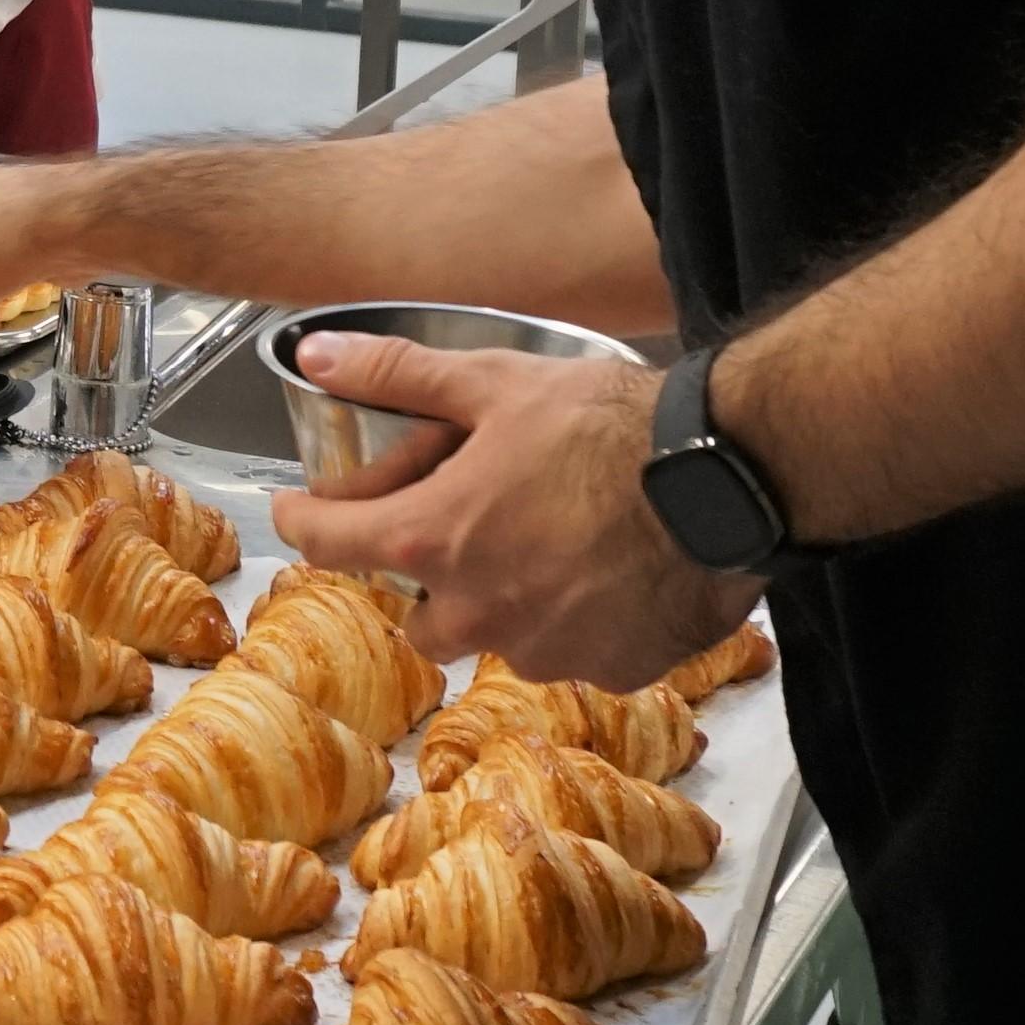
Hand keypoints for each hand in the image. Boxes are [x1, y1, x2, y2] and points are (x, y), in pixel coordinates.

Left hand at [267, 332, 757, 687]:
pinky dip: (575, 619)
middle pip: (416, 615)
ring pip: (497, 637)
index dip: (305, 519)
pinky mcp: (608, 669)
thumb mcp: (494, 383)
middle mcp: (477, 610)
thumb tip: (318, 354)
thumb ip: (398, 374)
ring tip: (550, 542)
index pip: (329, 542)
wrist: (722, 480)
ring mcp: (544, 648)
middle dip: (428, 577)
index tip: (302, 509)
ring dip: (505, 600)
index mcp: (434, 539)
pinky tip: (606, 570)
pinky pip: (571, 652)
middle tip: (465, 528)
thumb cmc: (610, 428)